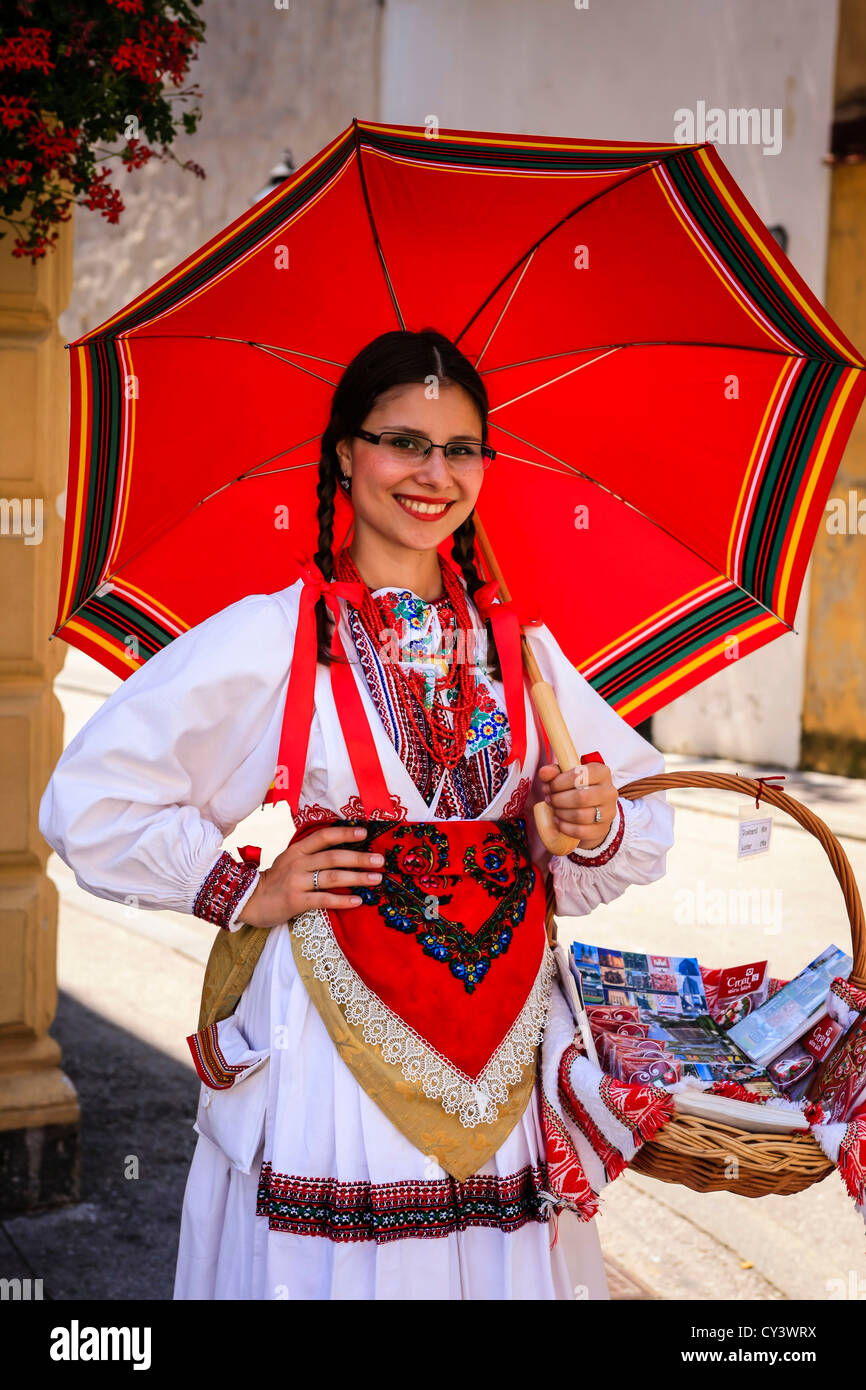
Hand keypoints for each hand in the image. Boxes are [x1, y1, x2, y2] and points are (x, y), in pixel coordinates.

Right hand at [240, 825, 383, 927]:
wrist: (249, 900)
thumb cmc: (275, 880)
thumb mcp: (289, 860)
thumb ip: (311, 854)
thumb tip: (343, 850)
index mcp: (297, 850)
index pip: (323, 837)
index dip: (344, 834)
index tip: (365, 834)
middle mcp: (297, 863)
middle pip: (333, 857)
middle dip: (359, 858)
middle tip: (379, 860)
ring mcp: (296, 882)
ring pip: (331, 877)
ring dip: (357, 878)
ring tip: (376, 879)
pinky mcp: (296, 901)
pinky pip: (323, 899)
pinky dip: (342, 900)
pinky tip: (358, 901)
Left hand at [536, 761, 616, 848]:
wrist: (592, 808)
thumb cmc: (577, 787)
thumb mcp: (566, 775)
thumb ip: (553, 772)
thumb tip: (544, 772)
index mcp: (601, 772)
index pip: (580, 775)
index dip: (559, 782)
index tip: (549, 786)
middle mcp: (609, 791)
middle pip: (580, 797)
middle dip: (558, 799)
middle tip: (550, 799)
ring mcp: (609, 812)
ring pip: (580, 815)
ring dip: (561, 813)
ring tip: (554, 809)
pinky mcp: (602, 829)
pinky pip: (580, 831)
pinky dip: (565, 827)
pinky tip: (559, 821)